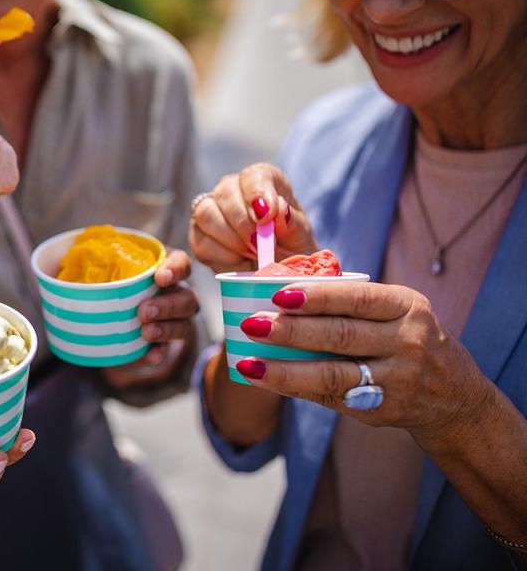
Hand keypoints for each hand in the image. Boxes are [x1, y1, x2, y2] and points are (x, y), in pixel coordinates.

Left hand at [102, 250, 198, 388]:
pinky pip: (170, 348)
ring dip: (166, 328)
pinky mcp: (167, 340)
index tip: (158, 277)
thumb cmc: (114, 282)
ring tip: (145, 333)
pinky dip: (160, 352)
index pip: (181, 263)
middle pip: (186, 297)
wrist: (116, 311)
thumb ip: (92, 266)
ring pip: (185, 323)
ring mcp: (175, 318)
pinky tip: (149, 355)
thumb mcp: (108, 269)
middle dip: (166, 305)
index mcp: (164, 268)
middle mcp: (177, 292)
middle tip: (143, 311)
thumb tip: (50, 274)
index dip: (174, 269)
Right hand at [189, 163, 316, 272]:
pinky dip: (222, 256)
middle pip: (225, 193)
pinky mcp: (199, 236)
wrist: (277, 271)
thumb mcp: (300, 236)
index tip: (266, 217)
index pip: (253, 176)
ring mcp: (211, 210)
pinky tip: (239, 261)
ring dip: (231, 239)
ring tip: (251, 253)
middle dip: (243, 223)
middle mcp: (232, 189)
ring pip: (205, 214)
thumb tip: (279, 209)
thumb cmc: (290, 247)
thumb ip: (293, 222)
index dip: (257, 193)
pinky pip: (201, 242)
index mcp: (261, 180)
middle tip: (259, 245)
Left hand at [231, 281, 490, 443]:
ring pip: (332, 374)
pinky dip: (293, 387)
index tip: (277, 294)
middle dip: (291, 331)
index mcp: (405, 306)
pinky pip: (329, 397)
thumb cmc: (404, 337)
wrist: (453, 395)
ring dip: (284, 368)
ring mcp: (396, 379)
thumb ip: (350, 302)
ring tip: (248, 361)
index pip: (357, 298)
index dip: (316, 297)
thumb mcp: (394, 311)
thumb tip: (279, 292)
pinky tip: (264, 378)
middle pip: (341, 335)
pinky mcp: (380, 408)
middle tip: (251, 324)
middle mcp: (407, 341)